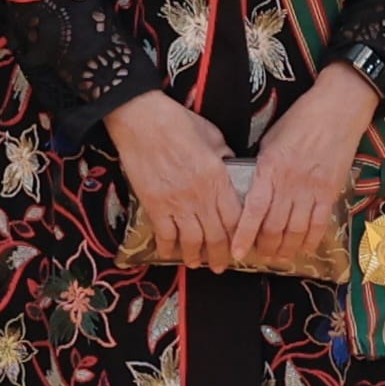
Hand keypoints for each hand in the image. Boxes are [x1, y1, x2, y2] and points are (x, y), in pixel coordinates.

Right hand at [106, 89, 243, 267]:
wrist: (143, 121)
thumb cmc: (179, 122)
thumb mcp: (212, 135)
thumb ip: (224, 156)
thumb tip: (231, 167)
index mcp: (217, 178)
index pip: (235, 217)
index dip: (240, 237)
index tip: (242, 245)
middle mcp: (200, 196)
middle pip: (215, 235)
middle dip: (220, 255)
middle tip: (222, 265)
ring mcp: (176, 203)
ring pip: (191, 240)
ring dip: (195, 257)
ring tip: (197, 264)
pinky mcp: (153, 205)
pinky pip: (164, 234)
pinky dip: (168, 248)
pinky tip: (169, 254)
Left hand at [232, 67, 380, 269]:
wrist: (338, 109)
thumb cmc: (301, 120)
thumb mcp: (271, 140)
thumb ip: (262, 167)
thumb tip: (251, 190)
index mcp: (270, 167)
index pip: (253, 210)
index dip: (244, 235)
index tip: (237, 253)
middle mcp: (290, 182)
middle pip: (274, 227)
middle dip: (265, 247)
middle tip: (260, 255)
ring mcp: (312, 189)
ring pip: (296, 231)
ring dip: (286, 249)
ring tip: (279, 257)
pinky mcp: (331, 191)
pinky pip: (319, 224)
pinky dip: (310, 240)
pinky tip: (304, 248)